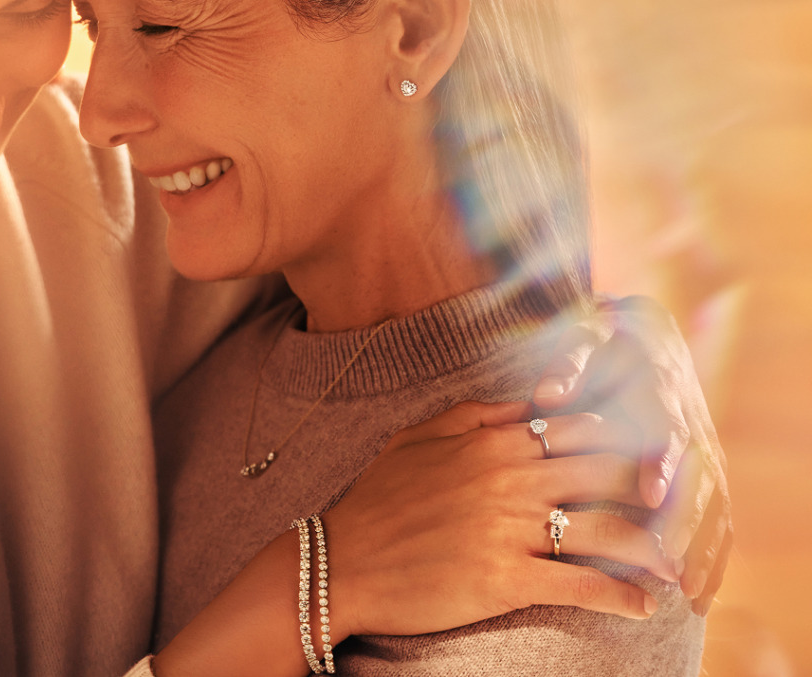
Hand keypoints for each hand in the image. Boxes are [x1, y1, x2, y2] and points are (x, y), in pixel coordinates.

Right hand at [324, 400, 680, 639]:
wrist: (341, 563)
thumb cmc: (377, 499)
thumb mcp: (419, 437)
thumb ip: (477, 414)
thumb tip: (528, 402)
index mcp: (496, 442)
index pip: (585, 429)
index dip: (627, 441)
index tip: (649, 458)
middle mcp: (512, 479)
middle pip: (611, 474)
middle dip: (654, 489)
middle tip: (679, 508)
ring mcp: (511, 530)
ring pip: (609, 530)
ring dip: (653, 548)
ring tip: (675, 563)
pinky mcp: (506, 580)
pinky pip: (581, 585)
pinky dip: (620, 597)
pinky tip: (642, 606)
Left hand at [532, 295, 731, 614]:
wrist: (647, 334)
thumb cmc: (606, 343)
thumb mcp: (585, 340)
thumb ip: (569, 364)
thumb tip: (547, 393)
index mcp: (660, 391)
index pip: (665, 429)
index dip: (660, 461)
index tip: (650, 493)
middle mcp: (689, 424)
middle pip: (698, 479)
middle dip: (688, 525)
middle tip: (672, 567)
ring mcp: (700, 451)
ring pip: (714, 504)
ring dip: (706, 550)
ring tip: (689, 594)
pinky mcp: (703, 472)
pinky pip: (717, 517)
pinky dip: (714, 555)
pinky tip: (702, 594)